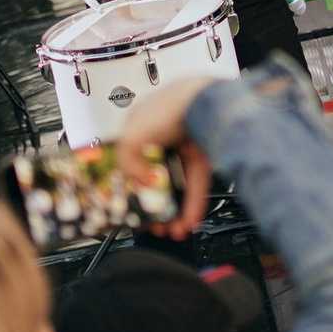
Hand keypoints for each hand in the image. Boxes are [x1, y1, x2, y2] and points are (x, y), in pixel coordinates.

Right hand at [114, 75, 215, 239]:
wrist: (205, 101)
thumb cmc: (168, 108)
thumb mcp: (131, 137)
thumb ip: (127, 163)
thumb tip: (140, 182)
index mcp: (143, 127)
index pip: (134, 160)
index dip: (133, 185)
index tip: (133, 204)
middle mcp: (165, 137)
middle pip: (158, 177)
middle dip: (155, 204)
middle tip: (153, 223)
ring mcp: (186, 147)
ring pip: (179, 185)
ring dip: (175, 210)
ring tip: (172, 231)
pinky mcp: (205, 157)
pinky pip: (198, 186)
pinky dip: (194, 206)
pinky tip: (188, 223)